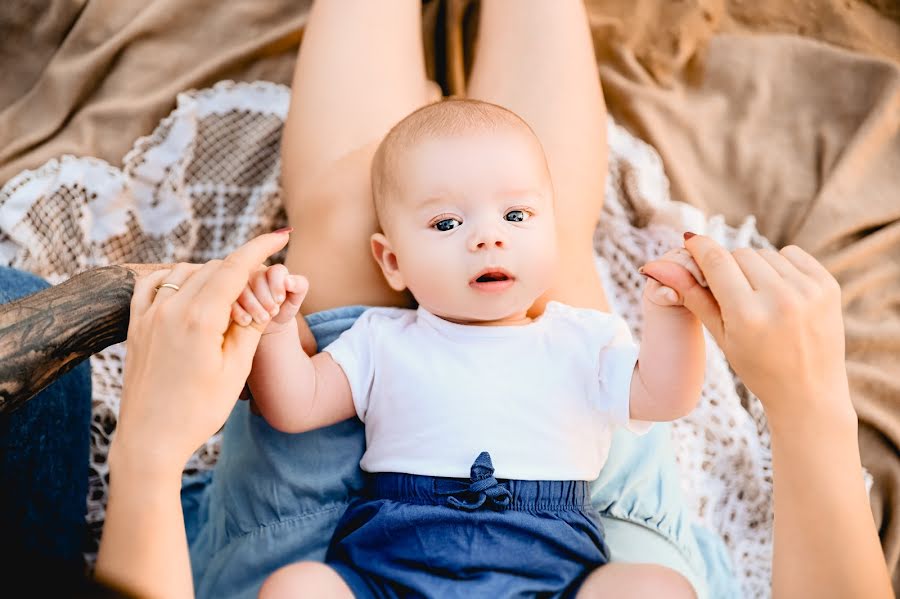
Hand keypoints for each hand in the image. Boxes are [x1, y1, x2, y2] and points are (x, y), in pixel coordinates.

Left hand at [113, 231, 293, 472]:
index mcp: (200, 318)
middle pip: (214, 269)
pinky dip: (175, 279)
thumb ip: (252, 325)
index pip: (235, 268)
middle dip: (242, 274)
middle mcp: (170, 308)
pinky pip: (154, 284)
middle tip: (259, 303)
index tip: (280, 235)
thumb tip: (266, 293)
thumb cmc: (199, 410)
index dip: (260, 248)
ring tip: (229, 306)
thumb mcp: (237, 368)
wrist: (151, 440)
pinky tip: (187, 290)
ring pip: (187, 272)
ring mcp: (148, 314)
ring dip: (212, 277)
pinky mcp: (136, 324)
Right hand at [231, 264, 308, 335]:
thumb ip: (299, 286)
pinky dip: (238, 310)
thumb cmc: (284, 308)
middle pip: (256, 278)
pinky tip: (246, 321)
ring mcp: (238, 282)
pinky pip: (229, 299)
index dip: (278, 286)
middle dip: (265, 297)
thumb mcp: (295, 299)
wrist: (268, 324)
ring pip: (242, 288)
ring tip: (263, 319)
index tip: (280, 301)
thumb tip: (288, 280)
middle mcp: (254, 271)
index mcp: (273, 270)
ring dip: (253, 305)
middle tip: (272, 312)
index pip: (275, 271)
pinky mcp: (227, 294)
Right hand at [639, 233, 850, 422]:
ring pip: (765, 253)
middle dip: (729, 266)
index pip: (717, 261)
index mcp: (748, 316)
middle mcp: (780, 300)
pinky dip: (781, 266)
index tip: (690, 240)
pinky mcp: (828, 286)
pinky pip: (792, 254)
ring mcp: (808, 292)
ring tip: (758, 296)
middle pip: (740, 254)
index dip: (700, 247)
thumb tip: (658, 267)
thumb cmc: (756, 367)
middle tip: (731, 290)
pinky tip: (781, 291)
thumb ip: (693, 296)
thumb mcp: (720, 335)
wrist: (808, 392)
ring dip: (755, 267)